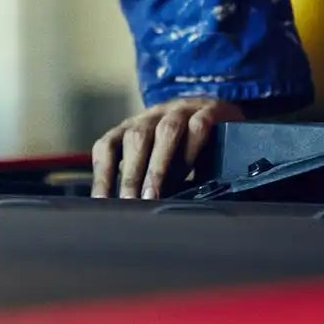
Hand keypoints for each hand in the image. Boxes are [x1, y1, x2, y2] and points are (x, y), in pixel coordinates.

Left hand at [91, 96, 244, 198]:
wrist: (223, 112)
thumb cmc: (185, 143)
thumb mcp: (160, 157)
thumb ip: (146, 178)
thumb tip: (135, 213)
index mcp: (133, 127)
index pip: (108, 145)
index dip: (102, 174)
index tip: (100, 202)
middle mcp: (153, 115)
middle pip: (136, 139)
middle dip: (130, 174)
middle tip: (128, 203)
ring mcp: (181, 110)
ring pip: (166, 132)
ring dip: (158, 166)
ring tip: (153, 195)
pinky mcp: (209, 111)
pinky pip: (199, 126)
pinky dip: (193, 149)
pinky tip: (192, 173)